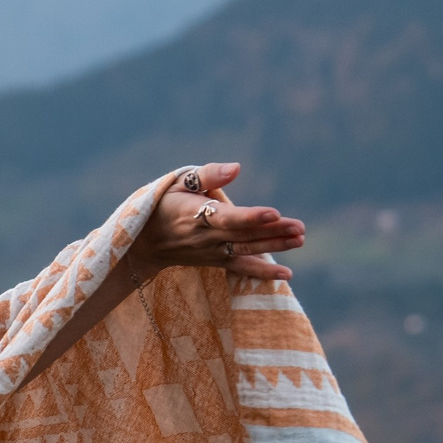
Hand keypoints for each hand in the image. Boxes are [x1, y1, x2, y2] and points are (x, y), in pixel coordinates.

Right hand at [121, 161, 303, 285]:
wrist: (143, 242)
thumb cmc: (162, 205)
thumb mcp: (176, 183)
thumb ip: (207, 175)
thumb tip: (237, 168)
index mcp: (195, 214)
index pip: (227, 217)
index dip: (250, 216)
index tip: (273, 213)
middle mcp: (205, 237)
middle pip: (243, 234)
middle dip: (273, 231)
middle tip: (300, 228)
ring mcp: (211, 252)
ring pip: (246, 249)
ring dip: (274, 246)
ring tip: (300, 240)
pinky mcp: (215, 261)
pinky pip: (241, 268)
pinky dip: (263, 273)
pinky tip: (287, 274)